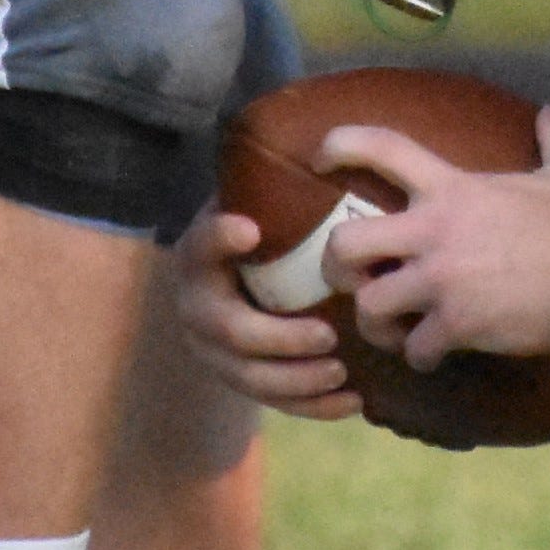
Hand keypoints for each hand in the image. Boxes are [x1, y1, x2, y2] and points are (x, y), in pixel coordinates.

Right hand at [172, 206, 361, 417]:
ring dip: (298, 381)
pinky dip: (313, 407)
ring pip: (250, 378)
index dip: (218, 239)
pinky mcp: (242, 380)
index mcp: (198, 257)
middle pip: (229, 332)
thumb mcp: (256, 202)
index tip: (249, 228)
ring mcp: (215, 352)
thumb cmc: (265, 231)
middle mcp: (197, 308)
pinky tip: (353, 401)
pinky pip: (274, 403)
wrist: (239, 278)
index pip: (199, 247)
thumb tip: (321, 142)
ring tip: (342, 373)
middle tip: (327, 336)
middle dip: (278, 339)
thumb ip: (269, 186)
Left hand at [326, 109, 549, 369]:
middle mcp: (434, 232)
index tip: (320, 159)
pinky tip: (436, 355)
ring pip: (369, 307)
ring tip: (395, 329)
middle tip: (357, 279)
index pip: (381, 149)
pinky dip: (421, 357)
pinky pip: (415, 349)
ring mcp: (442, 282)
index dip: (339, 146)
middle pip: (344, 245)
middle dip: (337, 268)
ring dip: (376, 323)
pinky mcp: (458, 325)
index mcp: (453, 189)